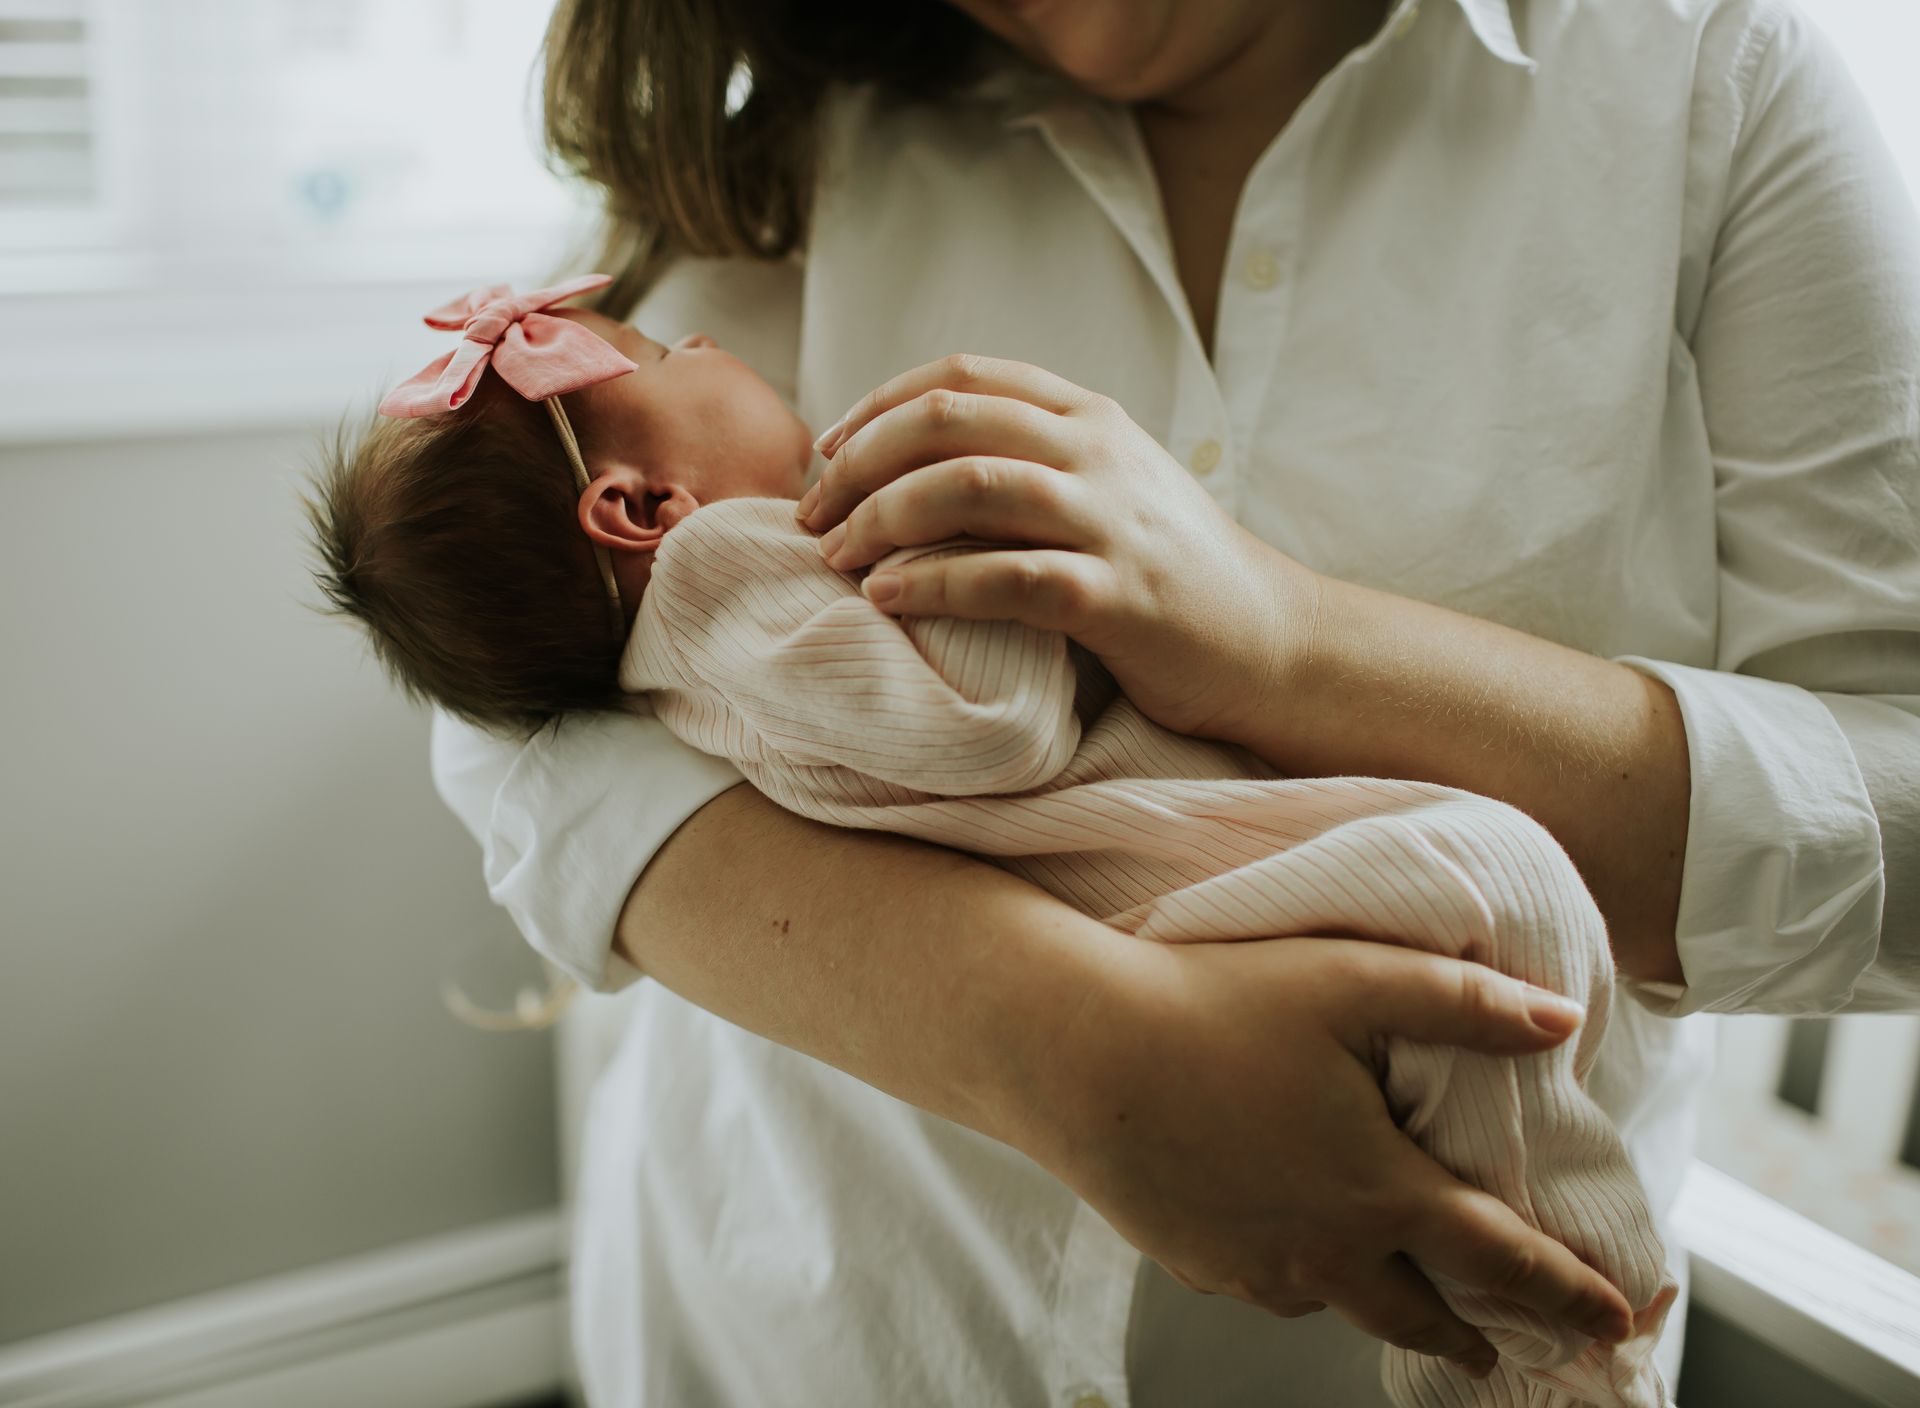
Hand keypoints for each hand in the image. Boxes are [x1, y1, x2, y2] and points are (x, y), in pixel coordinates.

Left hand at [798, 355, 1314, 740]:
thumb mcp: (1108, 488)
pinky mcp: (1115, 595)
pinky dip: (930, 583)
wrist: (1273, 642)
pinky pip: (1002, 577)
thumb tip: (911, 469)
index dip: (877, 405)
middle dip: (858, 463)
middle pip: (948, 419)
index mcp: (1089, 417)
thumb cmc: (1170, 573)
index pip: (962, 374)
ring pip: (967, 485)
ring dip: (880, 517)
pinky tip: (885, 598)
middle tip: (810, 515)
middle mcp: (1097, 452)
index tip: (826, 452)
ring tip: (835, 556)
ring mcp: (1109, 521)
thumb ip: (1033, 462)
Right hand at [1017, 933, 1635, 1378]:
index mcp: (1380, 1188)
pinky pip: (1267, 1284)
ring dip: (1380, 1303)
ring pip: (1338, 1302)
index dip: (1565, 1293)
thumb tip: (1560, 1019)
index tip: (1613, 1322)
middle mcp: (1324, 1248)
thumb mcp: (1350, 980)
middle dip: (1473, 1335)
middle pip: (1421, 1315)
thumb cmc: (1210, 1006)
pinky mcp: (1194, 1262)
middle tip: (1500, 1349)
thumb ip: (1464, 1001)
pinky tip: (1286, 1242)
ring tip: (1392, 1289)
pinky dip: (1298, 1276)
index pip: (1501, 1260)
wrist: (1075, 1055)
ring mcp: (1255, 1265)